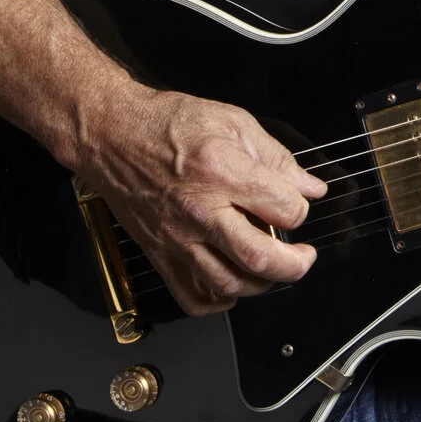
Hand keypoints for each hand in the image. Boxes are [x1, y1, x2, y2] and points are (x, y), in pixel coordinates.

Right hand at [75, 87, 328, 314]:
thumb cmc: (165, 125)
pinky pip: (193, 297)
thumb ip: (276, 157)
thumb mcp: (231, 121)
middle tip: (303, 256)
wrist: (112, 136)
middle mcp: (200, 211)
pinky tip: (232, 282)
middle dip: (294, 264)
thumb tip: (309, 187)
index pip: (283, 209)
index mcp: (222, 172)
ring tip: (270, 268)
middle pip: (259, 258)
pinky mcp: (159, 254)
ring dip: (261, 284)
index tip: (298, 204)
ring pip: (229, 284)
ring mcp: (177, 238)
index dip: (301, 209)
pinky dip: (219, 300)